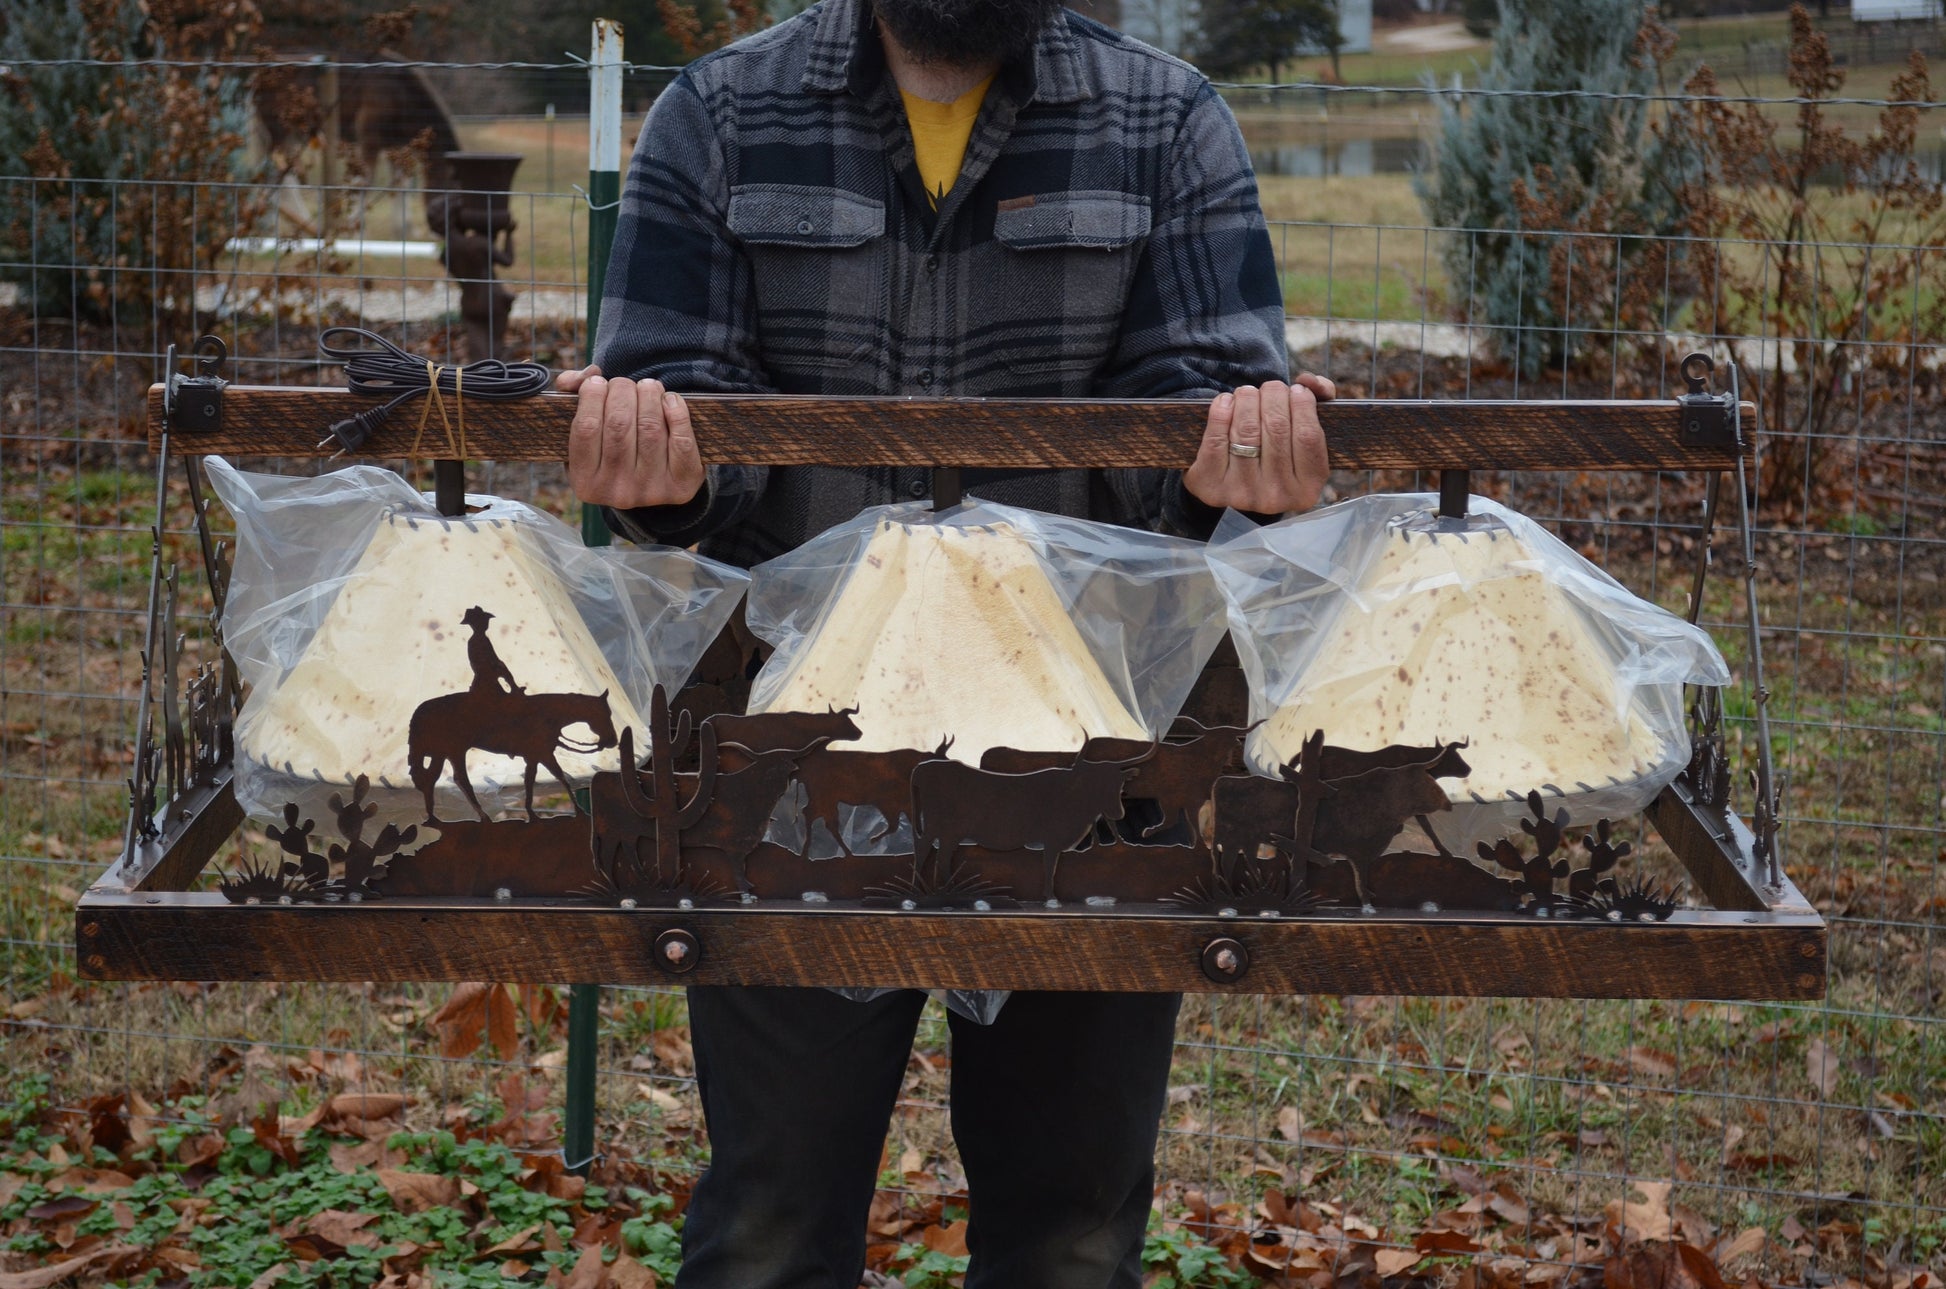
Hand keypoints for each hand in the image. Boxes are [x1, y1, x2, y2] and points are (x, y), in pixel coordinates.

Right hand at [562, 366, 705, 508]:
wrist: (653, 499)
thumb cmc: (612, 455)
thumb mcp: (587, 440)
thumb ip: (576, 401)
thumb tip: (585, 376)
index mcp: (586, 481)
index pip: (586, 427)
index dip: (591, 396)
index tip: (597, 381)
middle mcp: (617, 489)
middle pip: (619, 423)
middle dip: (622, 391)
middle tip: (624, 384)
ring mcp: (651, 489)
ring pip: (650, 427)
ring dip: (649, 395)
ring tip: (647, 386)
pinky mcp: (680, 484)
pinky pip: (681, 441)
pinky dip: (677, 412)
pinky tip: (669, 400)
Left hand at [1182, 374, 1332, 514]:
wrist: (1232, 492)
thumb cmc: (1276, 457)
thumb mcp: (1303, 442)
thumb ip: (1317, 405)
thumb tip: (1309, 381)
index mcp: (1306, 488)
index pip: (1308, 436)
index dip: (1303, 405)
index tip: (1297, 389)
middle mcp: (1276, 496)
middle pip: (1276, 428)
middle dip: (1274, 395)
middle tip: (1271, 388)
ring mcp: (1243, 493)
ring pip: (1246, 430)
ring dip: (1247, 399)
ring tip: (1248, 392)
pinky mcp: (1212, 486)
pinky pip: (1216, 440)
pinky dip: (1221, 412)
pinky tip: (1227, 402)